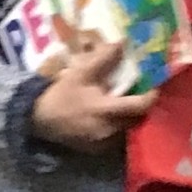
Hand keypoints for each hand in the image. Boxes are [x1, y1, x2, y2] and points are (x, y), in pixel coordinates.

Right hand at [30, 41, 154, 153]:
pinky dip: (116, 126)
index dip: (151, 95)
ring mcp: (102, 142)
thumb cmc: (60, 95)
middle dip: (140, 106)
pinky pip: (115, 137)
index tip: (153, 84)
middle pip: (137, 119)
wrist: (38, 120)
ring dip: (128, 116)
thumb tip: (123, 42)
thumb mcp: (81, 73)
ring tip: (124, 103)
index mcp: (106, 110)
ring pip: (126, 128)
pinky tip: (109, 116)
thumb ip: (104, 59)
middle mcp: (108, 129)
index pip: (139, 106)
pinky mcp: (96, 149)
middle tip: (140, 92)